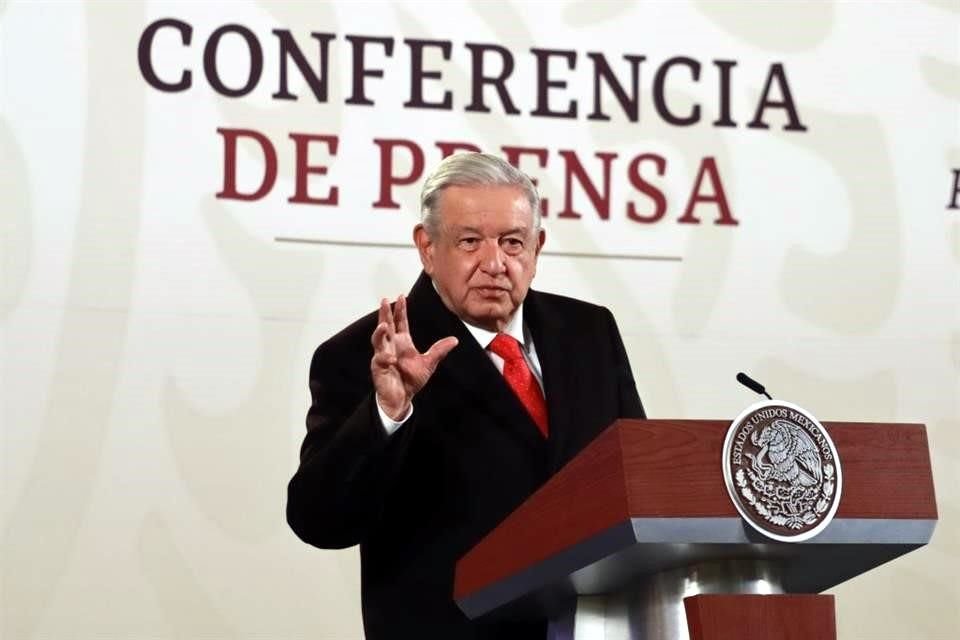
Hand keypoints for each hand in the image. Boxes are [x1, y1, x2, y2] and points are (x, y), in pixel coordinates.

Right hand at [371, 295, 457, 419]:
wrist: (402, 398)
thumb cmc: (411, 379)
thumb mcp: (429, 362)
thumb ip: (439, 350)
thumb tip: (454, 340)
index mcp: (402, 341)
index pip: (400, 322)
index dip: (400, 310)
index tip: (402, 297)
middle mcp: (391, 345)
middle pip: (386, 325)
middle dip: (385, 314)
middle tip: (385, 301)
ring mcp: (383, 355)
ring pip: (378, 340)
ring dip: (379, 332)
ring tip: (384, 325)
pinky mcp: (378, 367)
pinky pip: (380, 360)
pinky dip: (385, 358)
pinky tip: (392, 359)